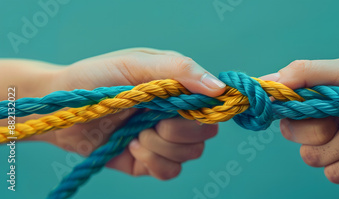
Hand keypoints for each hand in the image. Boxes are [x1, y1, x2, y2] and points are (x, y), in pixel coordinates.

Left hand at [28, 48, 226, 179]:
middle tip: (153, 121)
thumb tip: (219, 89)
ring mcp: (163, 140)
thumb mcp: (137, 63)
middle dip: (179, 130)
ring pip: (190, 154)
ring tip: (135, 133)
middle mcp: (176, 115)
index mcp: (178, 90)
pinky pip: (170, 171)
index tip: (187, 109)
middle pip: (205, 133)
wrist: (60, 109)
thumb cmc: (97, 77)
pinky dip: (153, 160)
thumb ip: (179, 70)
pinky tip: (131, 146)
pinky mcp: (148, 162)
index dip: (208, 110)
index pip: (212, 104)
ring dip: (161, 145)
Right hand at [260, 56, 338, 183]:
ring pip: (311, 157)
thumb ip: (308, 73)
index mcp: (317, 99)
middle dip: (320, 127)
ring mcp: (333, 149)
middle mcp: (320, 123)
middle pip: (291, 133)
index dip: (281, 107)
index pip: (282, 105)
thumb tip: (269, 81)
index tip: (287, 105)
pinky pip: (333, 175)